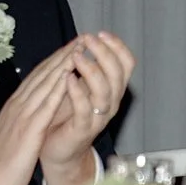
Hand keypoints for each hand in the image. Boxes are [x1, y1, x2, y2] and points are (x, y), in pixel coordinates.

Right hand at [0, 46, 74, 184]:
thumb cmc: (2, 163)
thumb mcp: (14, 133)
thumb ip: (23, 118)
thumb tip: (33, 108)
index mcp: (15, 106)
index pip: (37, 77)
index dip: (55, 60)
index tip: (71, 46)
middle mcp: (18, 105)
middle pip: (43, 74)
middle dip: (62, 54)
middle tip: (80, 38)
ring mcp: (22, 115)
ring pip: (45, 83)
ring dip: (63, 64)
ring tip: (80, 48)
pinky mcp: (29, 129)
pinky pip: (46, 105)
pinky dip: (58, 88)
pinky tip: (70, 77)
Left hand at [39, 31, 135, 174]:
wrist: (59, 151)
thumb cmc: (67, 116)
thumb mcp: (80, 86)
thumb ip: (84, 67)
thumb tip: (82, 39)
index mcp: (112, 89)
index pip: (126, 63)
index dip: (117, 46)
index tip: (100, 33)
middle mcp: (110, 102)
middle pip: (117, 73)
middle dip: (103, 52)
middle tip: (88, 40)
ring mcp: (98, 117)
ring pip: (104, 90)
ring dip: (91, 69)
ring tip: (76, 56)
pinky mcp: (82, 129)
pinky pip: (84, 108)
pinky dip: (76, 91)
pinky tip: (67, 78)